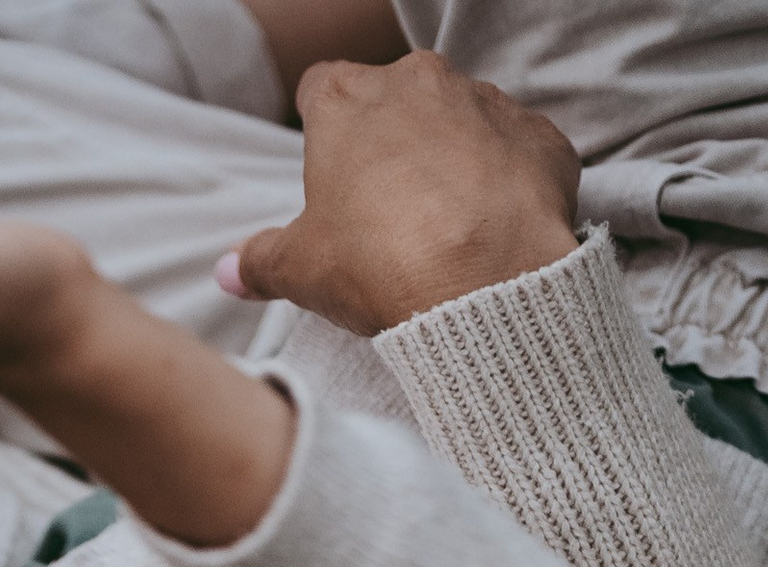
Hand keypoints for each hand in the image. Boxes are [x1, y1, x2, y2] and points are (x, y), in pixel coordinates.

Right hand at [226, 52, 579, 337]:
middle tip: (384, 212)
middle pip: (394, 100)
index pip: (320, 89)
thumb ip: (259, 262)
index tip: (327, 171)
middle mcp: (418, 81)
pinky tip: (493, 228)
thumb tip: (228, 271)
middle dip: (389, 144)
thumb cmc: (378, 264)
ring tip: (444, 227)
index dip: (320, 129)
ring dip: (450, 159)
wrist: (482, 283)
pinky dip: (506, 181)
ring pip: (459, 119)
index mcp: (347, 101)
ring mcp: (485, 102)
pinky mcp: (539, 136)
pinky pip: (517, 150)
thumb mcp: (299, 271)